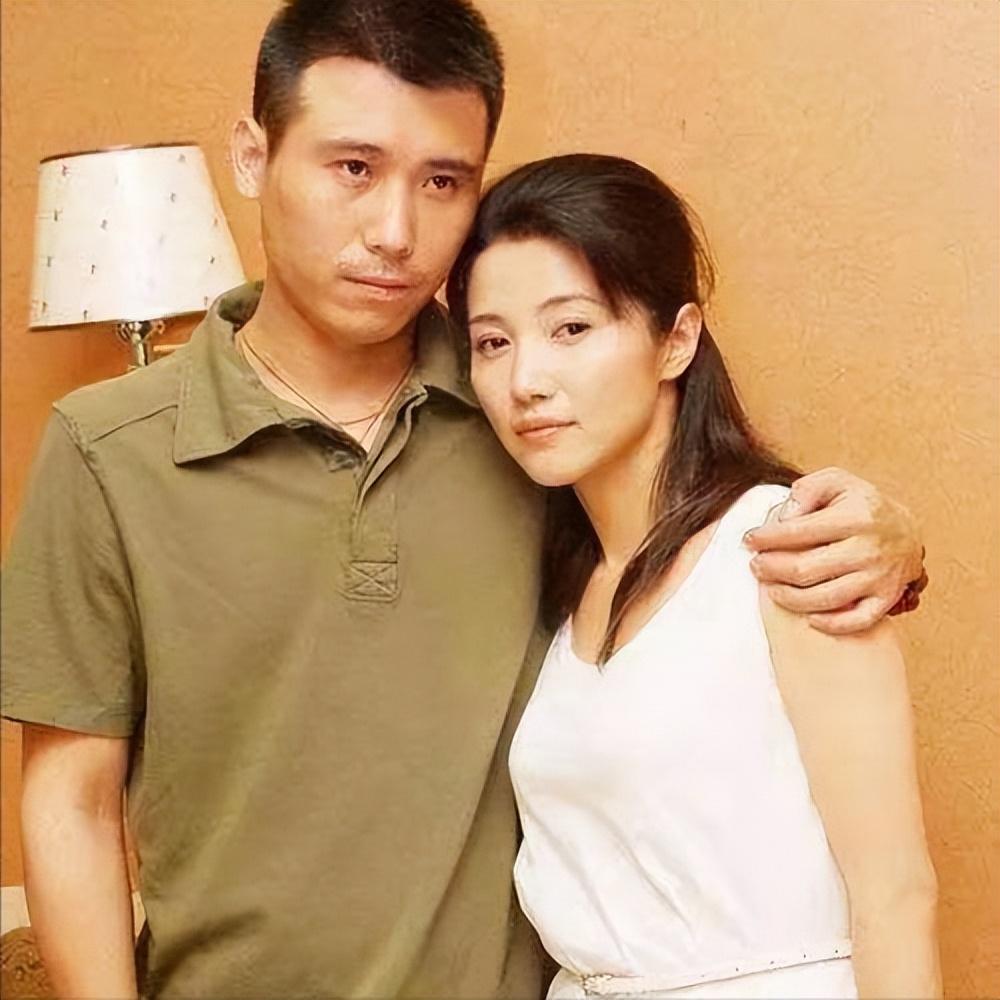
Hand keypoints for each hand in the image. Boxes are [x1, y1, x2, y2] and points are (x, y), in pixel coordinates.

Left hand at [743, 467, 924, 633]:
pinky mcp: (886, 599)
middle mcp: (869, 549)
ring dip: (789, 597)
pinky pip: (856, 620)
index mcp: (855, 517)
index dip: (766, 538)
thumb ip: (806, 490)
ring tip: (771, 588)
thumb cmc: (860, 505)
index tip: (749, 540)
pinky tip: (808, 615)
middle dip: (771, 569)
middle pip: (805, 570)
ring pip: (825, 599)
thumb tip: (784, 517)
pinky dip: (829, 623)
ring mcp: (879, 577)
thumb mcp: (836, 481)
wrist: (906, 530)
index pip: (798, 532)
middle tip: (755, 566)